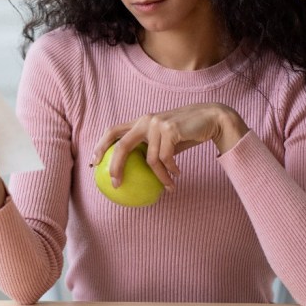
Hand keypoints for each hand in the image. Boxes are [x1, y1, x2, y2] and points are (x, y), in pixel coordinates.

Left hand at [90, 103, 247, 188]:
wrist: (211, 118)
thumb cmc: (187, 132)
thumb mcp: (165, 139)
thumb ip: (151, 149)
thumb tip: (137, 173)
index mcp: (141, 121)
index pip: (113, 131)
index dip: (101, 146)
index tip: (93, 162)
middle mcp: (146, 120)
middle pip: (122, 145)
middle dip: (115, 165)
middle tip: (116, 184)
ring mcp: (158, 124)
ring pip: (151, 160)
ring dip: (160, 177)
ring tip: (169, 186)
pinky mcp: (171, 130)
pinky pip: (166, 159)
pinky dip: (171, 171)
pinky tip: (177, 175)